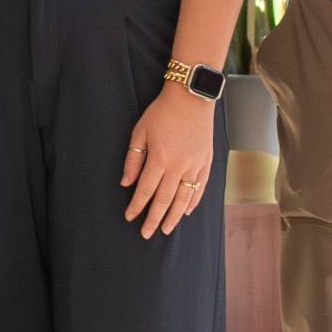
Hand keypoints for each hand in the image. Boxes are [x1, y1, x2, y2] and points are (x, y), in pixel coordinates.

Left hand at [121, 86, 216, 238]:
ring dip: (173, 216)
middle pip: (164, 200)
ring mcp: (195, 165)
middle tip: (147, 234)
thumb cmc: (162, 112)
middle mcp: (178, 166)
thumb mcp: (140, 131)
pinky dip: (193, 201)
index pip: (145, 190)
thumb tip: (126, 183)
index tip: (129, 217)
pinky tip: (185, 211)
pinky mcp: (206, 162)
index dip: (137, 206)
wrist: (191, 97)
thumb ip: (133, 159)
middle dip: (154, 219)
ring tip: (166, 229)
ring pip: (183, 198)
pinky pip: (200, 187)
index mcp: (160, 158)